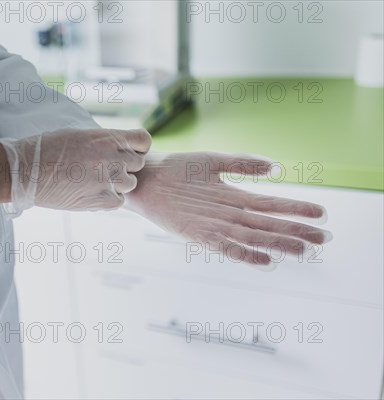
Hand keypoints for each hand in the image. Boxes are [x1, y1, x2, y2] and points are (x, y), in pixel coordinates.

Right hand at [0, 128, 151, 212]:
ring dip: (117, 184)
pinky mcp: (101, 199)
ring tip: (95, 182)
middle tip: (104, 170)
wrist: (27, 171)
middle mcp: (112, 157)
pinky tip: (91, 194)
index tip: (126, 152)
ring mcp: (108, 179)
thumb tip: (116, 147)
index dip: (137, 147)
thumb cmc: (47, 149)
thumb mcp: (78, 134)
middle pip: (137, 163)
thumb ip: (102, 141)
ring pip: (130, 184)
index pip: (143, 140)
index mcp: (107, 137)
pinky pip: (118, 201)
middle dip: (125, 166)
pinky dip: (108, 199)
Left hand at [125, 152, 331, 268]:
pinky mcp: (196, 234)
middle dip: (296, 231)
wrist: (145, 176)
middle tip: (324, 238)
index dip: (295, 209)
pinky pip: (224, 247)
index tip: (321, 213)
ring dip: (278, 244)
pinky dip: (245, 254)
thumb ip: (242, 163)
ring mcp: (213, 225)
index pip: (271, 205)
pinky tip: (265, 260)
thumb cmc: (176, 168)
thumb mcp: (213, 161)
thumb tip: (275, 166)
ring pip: (253, 237)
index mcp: (234, 197)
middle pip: (268, 224)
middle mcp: (228, 214)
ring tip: (304, 250)